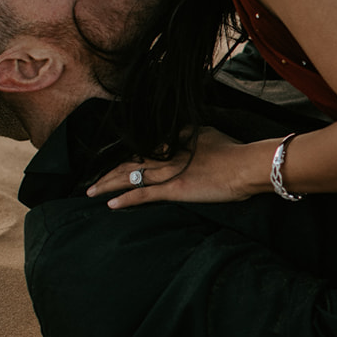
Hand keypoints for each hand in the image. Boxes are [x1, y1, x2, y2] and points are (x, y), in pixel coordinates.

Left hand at [88, 127, 256, 207]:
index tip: (116, 164)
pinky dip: (125, 199)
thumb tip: (181, 133)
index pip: (144, 149)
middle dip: (109, 171)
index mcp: (174, 141)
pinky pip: (143, 195)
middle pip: (130, 162)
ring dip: (108, 184)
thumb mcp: (209, 134)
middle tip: (93, 179)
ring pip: (130, 177)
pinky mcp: (174, 189)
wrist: (245, 165)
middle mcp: (166, 155)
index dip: (127, 157)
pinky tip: (111, 203)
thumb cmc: (234, 151)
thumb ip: (191, 135)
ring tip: (92, 190)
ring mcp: (168, 172)